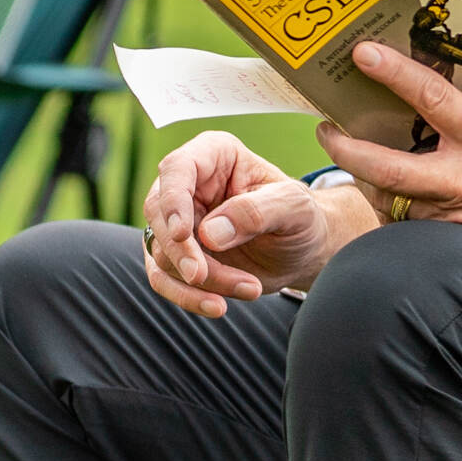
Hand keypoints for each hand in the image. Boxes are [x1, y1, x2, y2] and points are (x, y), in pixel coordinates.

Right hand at [140, 132, 357, 314]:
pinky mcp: (176, 255)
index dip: (174, 201)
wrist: (302, 252)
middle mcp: (189, 184)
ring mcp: (178, 221)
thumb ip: (257, 212)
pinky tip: (218, 306)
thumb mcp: (294, 207)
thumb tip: (210, 233)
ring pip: (162, 252)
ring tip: (249, 288)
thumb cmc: (301, 218)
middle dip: (181, 251)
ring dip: (200, 280)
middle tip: (203, 276)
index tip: (185, 234)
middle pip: (159, 213)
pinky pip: (164, 278)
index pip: (177, 169)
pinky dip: (188, 297)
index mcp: (214, 154)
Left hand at [317, 42, 461, 281]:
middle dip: (346, 146)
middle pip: (387, 165)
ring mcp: (454, 217)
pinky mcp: (449, 243)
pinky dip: (390, 203)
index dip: (394, 73)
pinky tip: (384, 189)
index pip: (433, 98)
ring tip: (349, 152)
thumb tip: (430, 78)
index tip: (363, 53)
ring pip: (388, 196)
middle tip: (326, 127)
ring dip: (363, 176)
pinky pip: (404, 220)